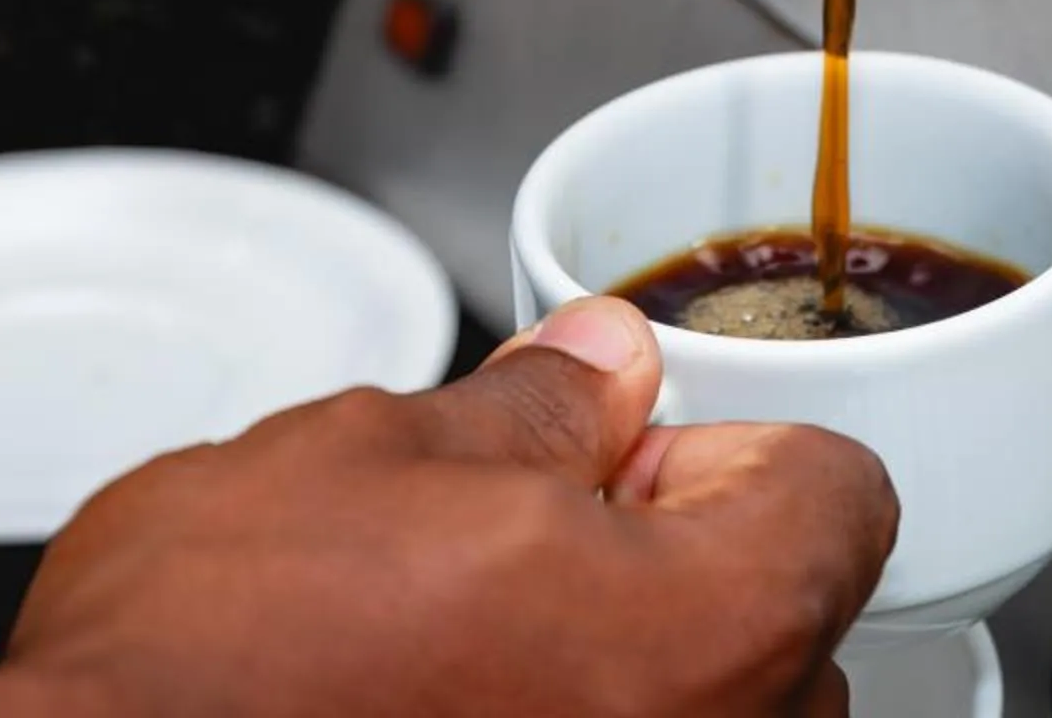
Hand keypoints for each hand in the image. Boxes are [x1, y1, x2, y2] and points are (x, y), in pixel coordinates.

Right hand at [8, 297, 899, 717]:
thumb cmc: (211, 675)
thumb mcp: (374, 456)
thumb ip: (534, 410)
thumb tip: (599, 368)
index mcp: (711, 630)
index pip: (839, 498)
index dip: (726, 445)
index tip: (631, 451)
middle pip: (784, 628)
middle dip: (673, 565)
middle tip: (523, 541)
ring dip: (616, 674)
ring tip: (458, 645)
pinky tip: (433, 714)